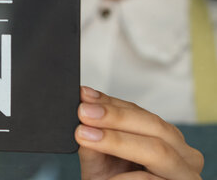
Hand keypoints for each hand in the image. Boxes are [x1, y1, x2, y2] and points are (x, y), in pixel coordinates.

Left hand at [76, 86, 203, 179]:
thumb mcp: (100, 157)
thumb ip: (94, 135)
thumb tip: (83, 110)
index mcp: (167, 138)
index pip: (139, 112)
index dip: (111, 103)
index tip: (85, 97)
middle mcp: (183, 154)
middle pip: (154, 126)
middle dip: (116, 118)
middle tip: (84, 114)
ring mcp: (185, 175)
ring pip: (158, 151)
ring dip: (118, 141)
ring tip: (86, 137)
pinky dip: (126, 177)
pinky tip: (108, 176)